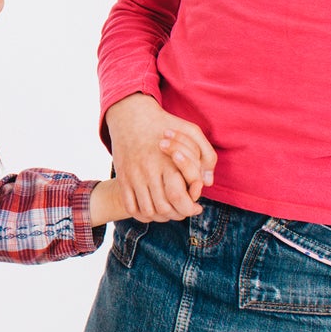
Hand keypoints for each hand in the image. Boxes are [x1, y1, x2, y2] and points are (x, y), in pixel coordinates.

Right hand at [105, 93, 216, 221]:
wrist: (130, 114)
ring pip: (148, 210)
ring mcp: (133, 175)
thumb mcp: (191, 131)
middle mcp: (149, 170)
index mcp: (167, 161)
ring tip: (169, 210)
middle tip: (182, 210)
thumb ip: (207, 154)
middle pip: (164, 208)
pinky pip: (130, 207)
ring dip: (160, 216)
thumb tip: (207, 182)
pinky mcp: (123, 177)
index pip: (179, 197)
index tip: (196, 206)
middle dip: (177, 215)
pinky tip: (151, 209)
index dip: (190, 208)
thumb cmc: (165, 124)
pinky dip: (141, 214)